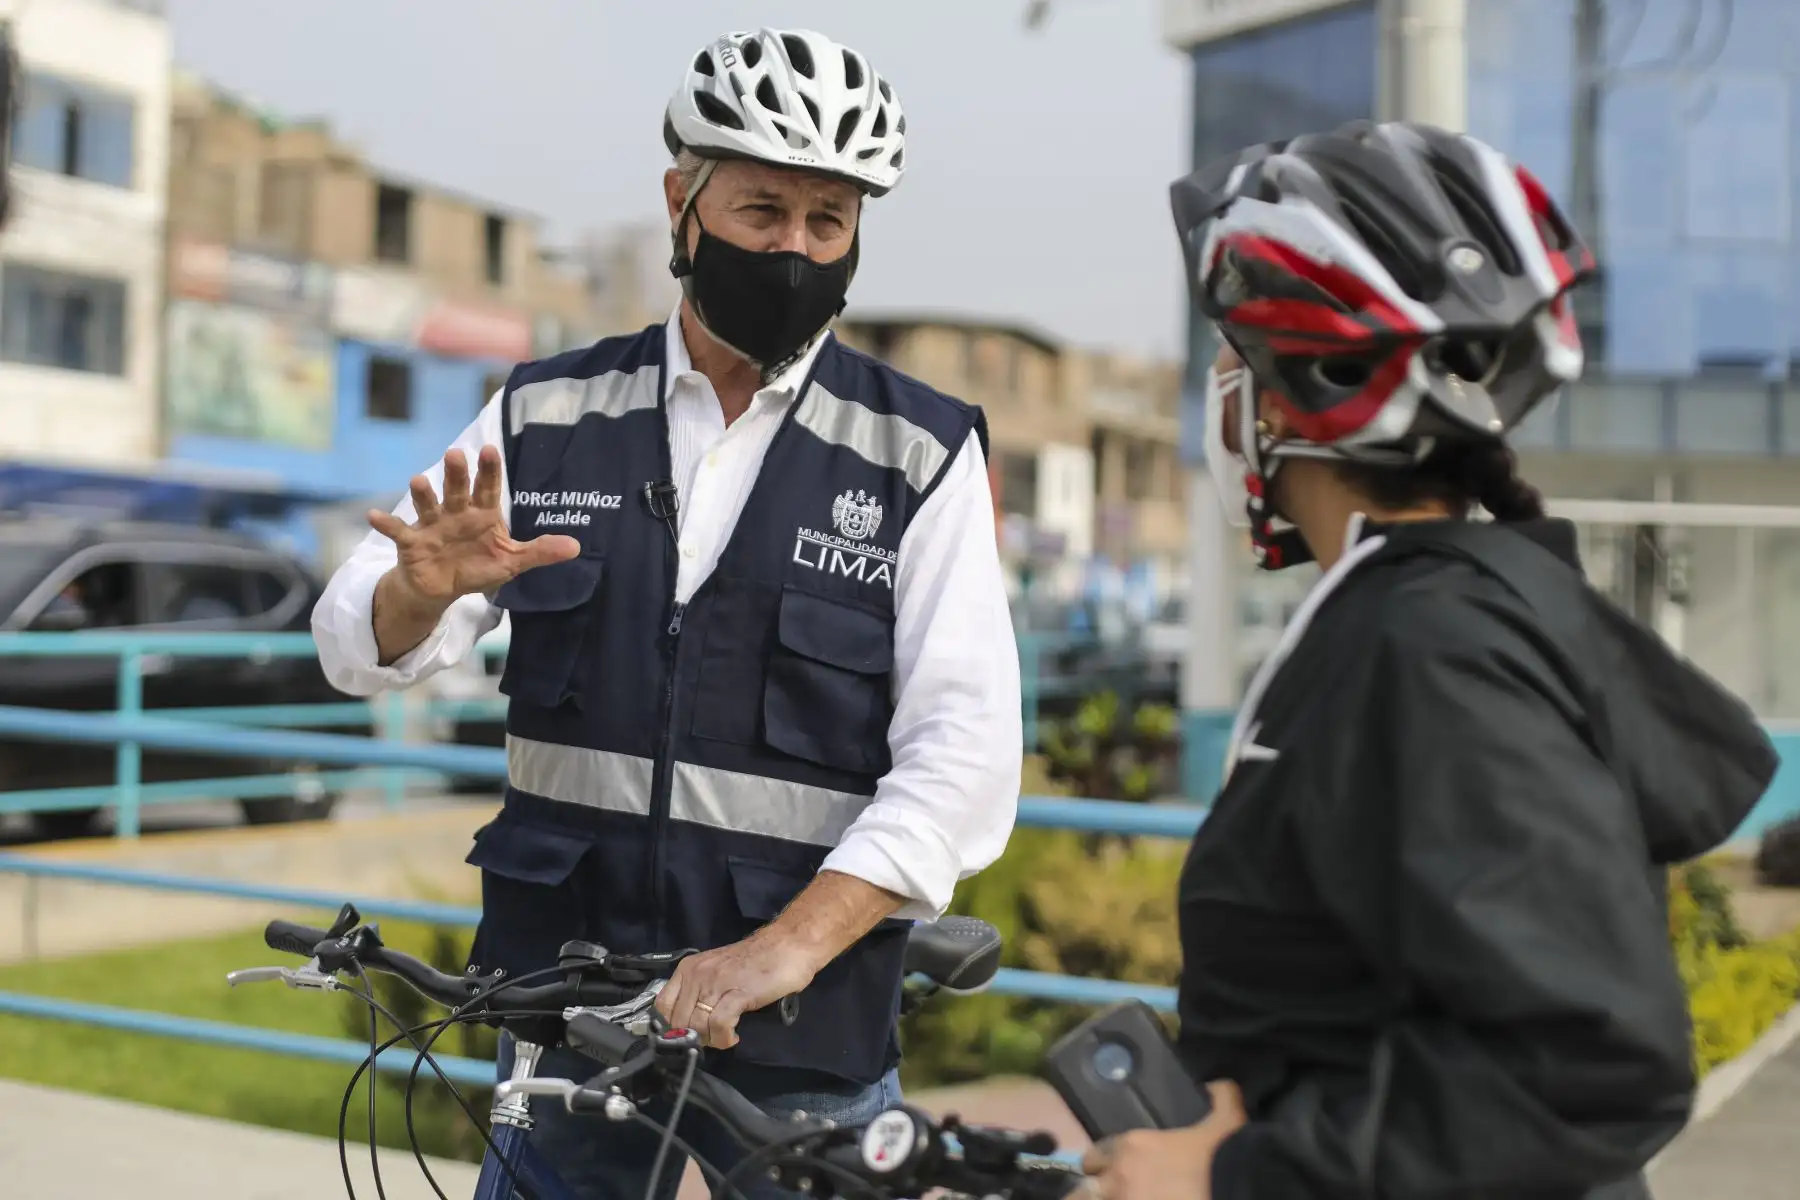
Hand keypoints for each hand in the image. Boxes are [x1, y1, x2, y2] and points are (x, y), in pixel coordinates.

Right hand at [368, 445, 578, 604]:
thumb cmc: (477, 567)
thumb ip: (540, 552)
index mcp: (482, 514)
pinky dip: (386, 524)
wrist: (442, 588)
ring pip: (428, 506)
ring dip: (423, 494)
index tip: (490, 450)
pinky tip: (372, 515)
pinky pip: (398, 532)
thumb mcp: (511, 561)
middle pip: (457, 490)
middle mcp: (456, 513)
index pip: (488, 488)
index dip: (488, 471)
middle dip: (456, 474)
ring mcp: (432, 526)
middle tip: (455, 454)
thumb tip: (576, 547)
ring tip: (418, 480)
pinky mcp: (411, 543)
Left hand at [654, 930, 823, 1049]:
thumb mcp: (717, 971)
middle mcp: (697, 974)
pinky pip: (720, 1025)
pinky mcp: (738, 993)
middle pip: (679, 1020)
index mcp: (688, 968)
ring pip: (697, 1025)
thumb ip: (700, 990)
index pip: (662, 1006)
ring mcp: (717, 983)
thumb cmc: (756, 961)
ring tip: (725, 1037)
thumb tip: (688, 1022)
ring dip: (710, 1040)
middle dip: (693, 1037)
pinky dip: (724, 1038)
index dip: (672, 1027)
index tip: (688, 1035)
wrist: (788, 945)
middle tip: (711, 1038)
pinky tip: (734, 1036)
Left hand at [1078, 1082, 1247, 1199]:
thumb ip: (1220, 1098)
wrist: (1241, 1187)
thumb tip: (1216, 1086)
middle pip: (1085, 1190)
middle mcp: (1118, 1178)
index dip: (1105, 1165)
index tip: (1118, 1173)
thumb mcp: (1227, 1122)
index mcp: (1132, 1147)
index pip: (1095, 1156)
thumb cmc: (1227, 1159)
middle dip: (1099, 1192)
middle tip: (1119, 1193)